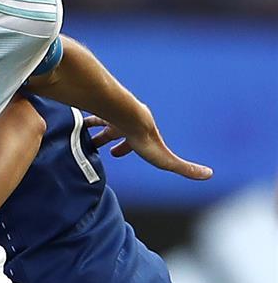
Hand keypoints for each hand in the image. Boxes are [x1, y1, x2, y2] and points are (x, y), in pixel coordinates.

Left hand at [84, 114, 212, 180]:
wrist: (130, 118)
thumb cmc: (147, 141)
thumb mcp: (167, 160)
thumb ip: (185, 169)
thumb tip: (209, 174)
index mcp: (137, 133)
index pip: (128, 141)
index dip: (121, 148)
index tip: (113, 153)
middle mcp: (124, 121)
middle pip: (113, 129)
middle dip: (105, 136)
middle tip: (93, 145)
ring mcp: (111, 113)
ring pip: (99, 118)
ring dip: (92, 125)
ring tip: (80, 133)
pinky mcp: (100, 108)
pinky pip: (88, 111)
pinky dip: (82, 117)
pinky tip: (72, 122)